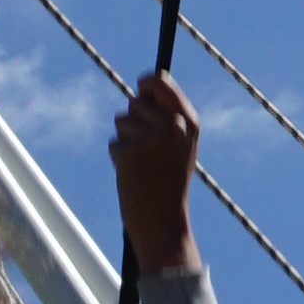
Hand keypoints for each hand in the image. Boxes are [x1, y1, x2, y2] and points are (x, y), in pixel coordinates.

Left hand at [109, 73, 202, 278]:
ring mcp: (151, 138)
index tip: (141, 86)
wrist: (163, 221)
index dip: (146, 82)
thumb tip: (144, 83)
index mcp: (189, 121)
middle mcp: (172, 125)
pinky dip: (118, 158)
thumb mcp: (180, 145)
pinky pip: (113, 143)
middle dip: (134, 121)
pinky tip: (133, 175)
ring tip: (142, 164)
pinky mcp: (130, 153)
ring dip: (125, 140)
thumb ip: (168, 114)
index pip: (160, 81)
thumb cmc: (169, 182)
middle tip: (148, 150)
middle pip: (135, 101)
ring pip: (121, 121)